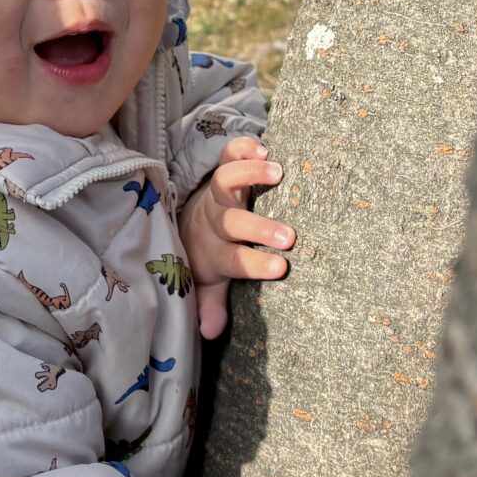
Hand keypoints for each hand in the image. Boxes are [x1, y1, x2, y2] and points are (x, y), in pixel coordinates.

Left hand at [176, 136, 296, 338]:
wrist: (189, 220)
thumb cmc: (210, 253)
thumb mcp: (209, 280)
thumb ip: (211, 302)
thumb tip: (209, 331)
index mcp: (216, 252)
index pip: (234, 260)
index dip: (254, 264)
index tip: (281, 267)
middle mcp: (215, 222)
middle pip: (232, 223)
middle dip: (258, 228)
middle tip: (288, 235)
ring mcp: (217, 195)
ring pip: (225, 182)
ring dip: (248, 175)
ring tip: (277, 171)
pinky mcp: (221, 171)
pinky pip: (226, 156)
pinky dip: (240, 149)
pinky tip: (261, 145)